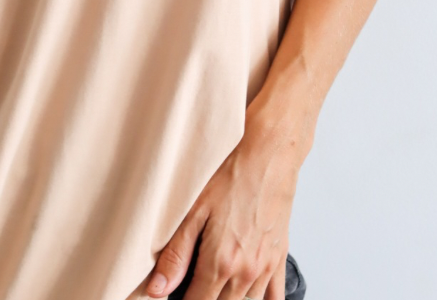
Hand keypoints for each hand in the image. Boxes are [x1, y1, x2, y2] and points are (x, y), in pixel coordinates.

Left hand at [145, 114, 304, 299]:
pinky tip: (246, 294)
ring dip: (228, 299)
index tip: (171, 296)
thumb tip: (157, 289)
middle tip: (189, 286)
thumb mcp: (193, 209)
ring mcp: (266, 267)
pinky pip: (275, 298)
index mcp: (220, 262)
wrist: (268, 153)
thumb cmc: (230, 173)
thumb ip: (175, 254)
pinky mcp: (279, 257)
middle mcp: (246, 271)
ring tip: (213, 286)